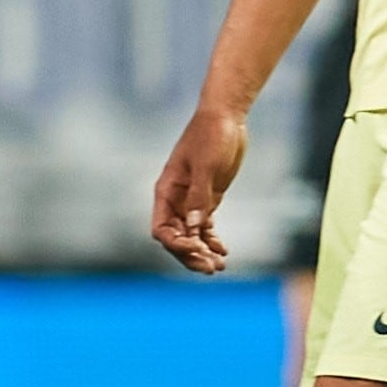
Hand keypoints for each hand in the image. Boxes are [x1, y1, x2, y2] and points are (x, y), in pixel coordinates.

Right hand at [150, 103, 247, 274]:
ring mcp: (191, 199)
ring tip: (220, 267)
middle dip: (190, 255)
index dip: (176, 244)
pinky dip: (212, 240)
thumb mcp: (206, 166)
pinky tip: (224, 251)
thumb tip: (195, 226)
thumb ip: (199, 196)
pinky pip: (205, 226)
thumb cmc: (211, 136)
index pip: (161, 228)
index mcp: (167, 190)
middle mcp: (175, 198)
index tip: (197, 248)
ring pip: (191, 234)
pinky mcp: (208, 197)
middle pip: (175, 237)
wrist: (225, 118)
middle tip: (211, 269)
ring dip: (202, 252)